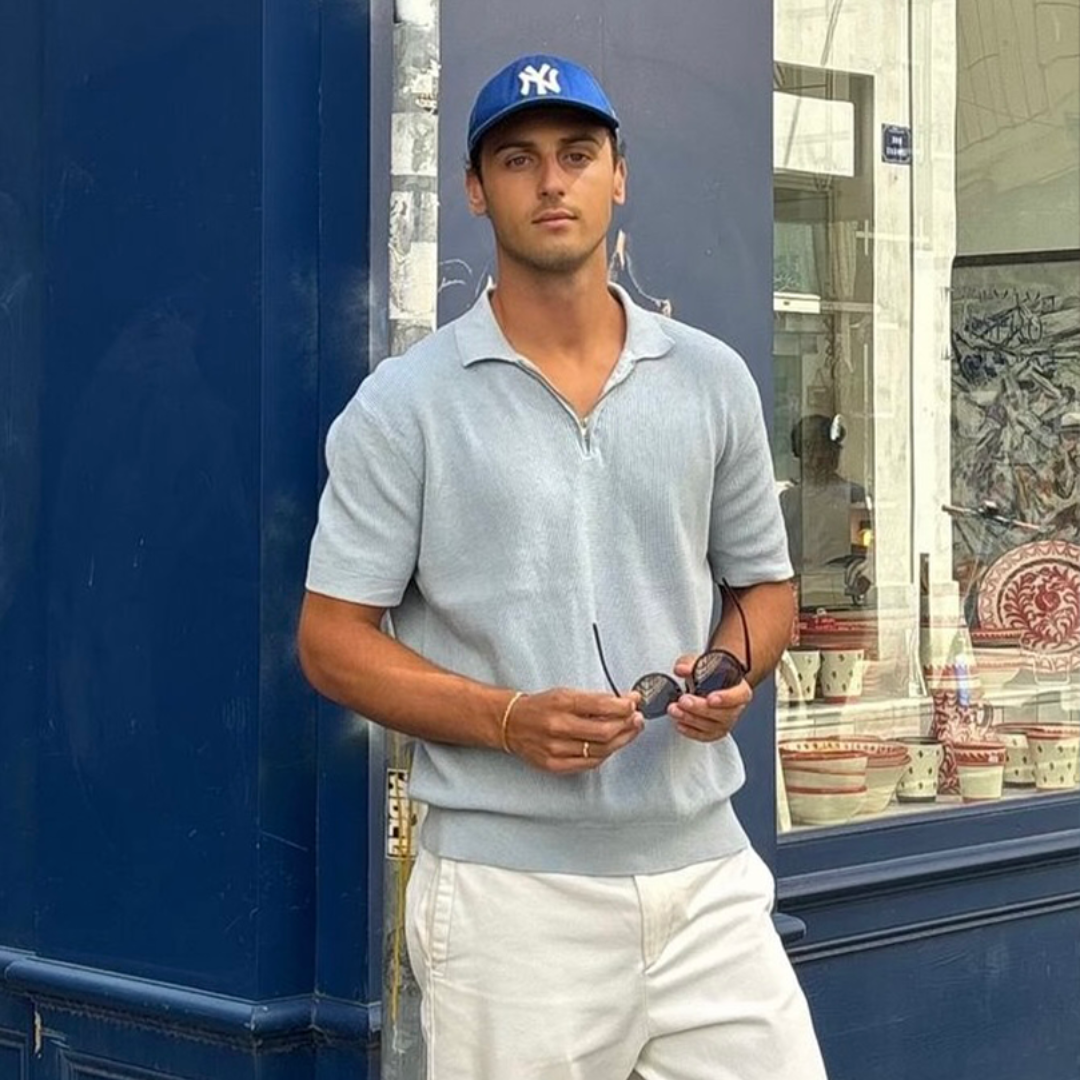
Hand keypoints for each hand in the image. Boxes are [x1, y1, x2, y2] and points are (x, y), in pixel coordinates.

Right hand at [504, 688, 642, 772]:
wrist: (511, 723)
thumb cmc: (541, 707)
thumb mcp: (566, 693)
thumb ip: (596, 699)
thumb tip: (627, 701)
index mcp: (561, 703)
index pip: (601, 705)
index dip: (623, 706)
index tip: (634, 703)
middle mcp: (557, 726)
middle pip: (604, 731)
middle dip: (627, 725)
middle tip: (637, 719)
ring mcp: (555, 749)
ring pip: (600, 750)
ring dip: (621, 741)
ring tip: (630, 732)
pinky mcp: (554, 765)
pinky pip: (589, 763)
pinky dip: (605, 754)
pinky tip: (611, 746)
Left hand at [668, 653, 751, 741]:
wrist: (709, 684)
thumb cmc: (709, 675)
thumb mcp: (700, 663)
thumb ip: (690, 664)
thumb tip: (681, 669)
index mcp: (740, 689)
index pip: (740, 696)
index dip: (727, 698)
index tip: (711, 698)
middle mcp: (735, 708)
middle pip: (724, 714)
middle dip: (700, 709)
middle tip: (684, 701)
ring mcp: (726, 722)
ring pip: (713, 726)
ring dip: (691, 719)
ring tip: (675, 710)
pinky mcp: (715, 732)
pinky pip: (705, 736)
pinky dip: (691, 731)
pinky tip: (680, 723)